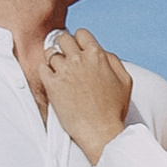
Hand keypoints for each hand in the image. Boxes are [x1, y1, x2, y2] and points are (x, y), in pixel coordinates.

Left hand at [42, 26, 133, 160]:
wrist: (101, 132)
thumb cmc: (114, 110)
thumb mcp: (125, 80)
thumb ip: (113, 60)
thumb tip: (102, 51)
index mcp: (97, 55)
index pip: (81, 33)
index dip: (79, 41)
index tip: (78, 50)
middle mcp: (79, 59)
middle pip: (63, 39)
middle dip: (64, 47)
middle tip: (66, 59)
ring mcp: (64, 71)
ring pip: (50, 52)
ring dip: (54, 60)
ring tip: (59, 72)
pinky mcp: (52, 85)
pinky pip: (41, 67)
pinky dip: (45, 71)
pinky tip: (52, 80)